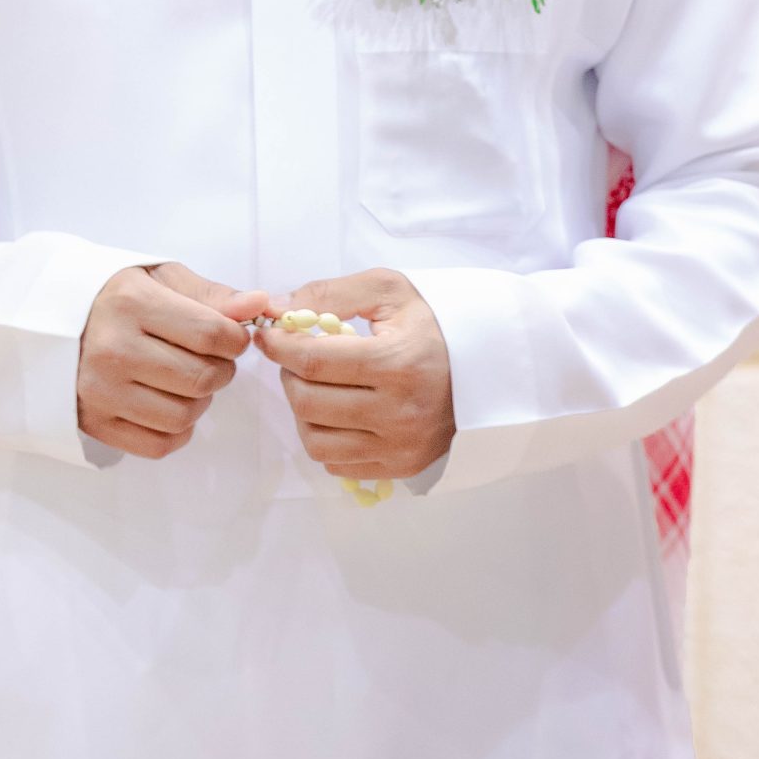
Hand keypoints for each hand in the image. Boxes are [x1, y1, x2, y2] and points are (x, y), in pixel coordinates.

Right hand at [77, 263, 276, 459]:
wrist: (49, 323)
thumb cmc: (117, 298)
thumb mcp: (161, 279)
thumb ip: (212, 295)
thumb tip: (260, 305)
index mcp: (132, 304)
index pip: (213, 334)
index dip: (237, 339)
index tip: (230, 336)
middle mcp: (113, 349)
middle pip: (203, 378)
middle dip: (221, 369)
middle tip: (208, 357)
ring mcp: (100, 391)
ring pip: (185, 415)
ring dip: (200, 401)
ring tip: (185, 379)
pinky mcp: (94, 423)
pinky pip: (159, 444)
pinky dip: (176, 430)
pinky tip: (166, 402)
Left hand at [254, 269, 454, 483]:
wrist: (490, 368)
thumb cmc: (435, 326)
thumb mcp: (390, 292)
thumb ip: (331, 294)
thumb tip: (276, 309)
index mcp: (398, 363)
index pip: (313, 362)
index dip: (279, 346)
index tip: (269, 334)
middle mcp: (399, 412)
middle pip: (307, 403)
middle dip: (290, 375)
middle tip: (298, 357)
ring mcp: (399, 446)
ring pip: (315, 440)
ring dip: (303, 411)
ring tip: (319, 386)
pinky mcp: (399, 467)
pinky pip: (336, 463)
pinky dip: (326, 438)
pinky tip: (340, 413)